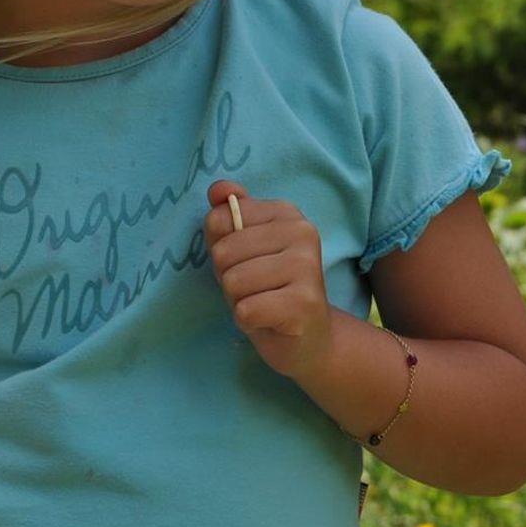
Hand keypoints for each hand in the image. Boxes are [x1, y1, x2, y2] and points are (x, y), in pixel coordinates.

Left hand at [204, 179, 335, 382]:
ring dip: (239, 301)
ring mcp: (307, 266)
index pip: (219, 221)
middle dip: (229, 278)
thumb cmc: (267, 288)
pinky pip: (246, 309)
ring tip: (263, 303)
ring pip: (233, 281)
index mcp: (285, 212)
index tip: (247, 262)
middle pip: (223, 253)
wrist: (308, 338)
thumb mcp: (241, 249)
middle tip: (256, 289)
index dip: (222, 249)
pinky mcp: (304, 303)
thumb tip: (217, 188)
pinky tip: (269, 320)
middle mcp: (302, 232)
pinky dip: (248, 321)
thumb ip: (228, 214)